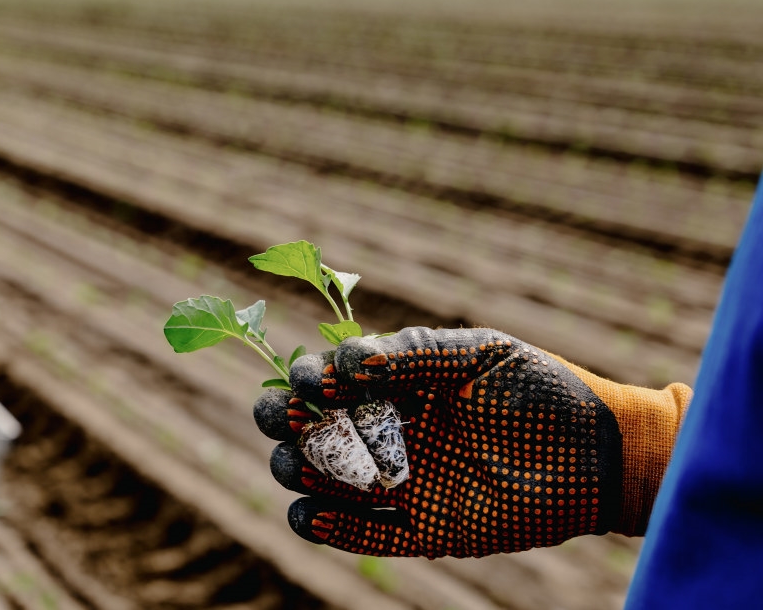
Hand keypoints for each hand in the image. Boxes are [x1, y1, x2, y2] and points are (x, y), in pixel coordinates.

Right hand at [253, 327, 684, 557]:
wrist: (599, 456)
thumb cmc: (539, 391)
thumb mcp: (477, 354)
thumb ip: (411, 354)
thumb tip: (345, 364)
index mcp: (396, 386)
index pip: (329, 381)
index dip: (308, 380)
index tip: (311, 381)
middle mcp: (390, 434)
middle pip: (311, 432)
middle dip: (288, 424)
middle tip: (293, 421)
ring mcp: (403, 484)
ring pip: (324, 482)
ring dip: (299, 472)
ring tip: (302, 465)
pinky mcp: (424, 530)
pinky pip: (362, 535)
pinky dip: (328, 528)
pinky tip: (311, 513)